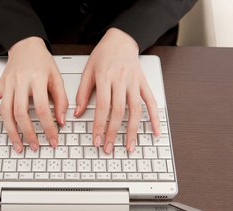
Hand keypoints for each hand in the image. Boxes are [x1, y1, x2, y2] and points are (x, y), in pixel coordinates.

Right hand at [0, 37, 67, 152]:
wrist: (25, 45)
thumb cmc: (42, 61)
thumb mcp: (57, 77)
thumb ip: (61, 100)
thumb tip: (61, 121)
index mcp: (37, 79)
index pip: (42, 108)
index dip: (48, 127)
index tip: (53, 140)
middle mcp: (19, 82)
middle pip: (21, 113)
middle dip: (28, 134)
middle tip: (35, 147)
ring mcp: (6, 85)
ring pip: (5, 112)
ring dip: (10, 132)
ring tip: (18, 146)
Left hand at [75, 28, 159, 153]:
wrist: (121, 40)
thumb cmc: (103, 55)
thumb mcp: (88, 70)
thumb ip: (83, 92)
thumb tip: (78, 113)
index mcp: (105, 77)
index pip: (102, 107)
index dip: (99, 125)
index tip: (96, 140)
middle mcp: (121, 81)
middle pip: (118, 111)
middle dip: (113, 132)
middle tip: (109, 148)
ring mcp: (134, 83)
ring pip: (135, 110)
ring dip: (132, 131)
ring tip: (129, 146)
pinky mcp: (143, 83)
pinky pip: (151, 102)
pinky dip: (155, 118)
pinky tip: (155, 131)